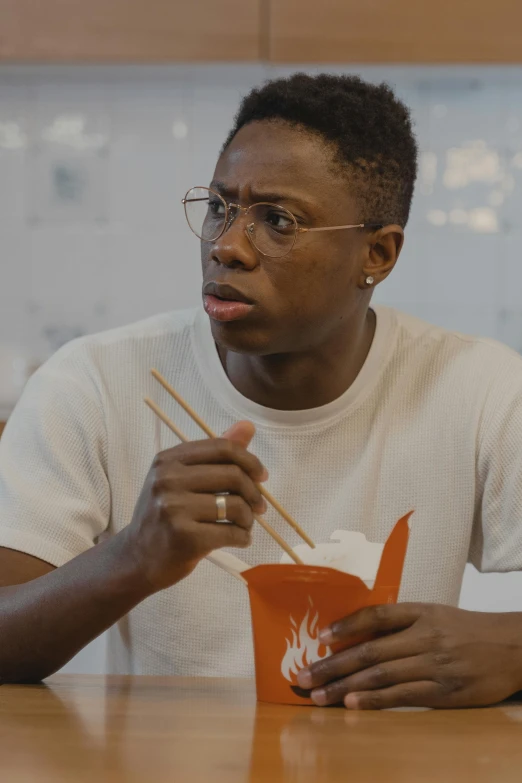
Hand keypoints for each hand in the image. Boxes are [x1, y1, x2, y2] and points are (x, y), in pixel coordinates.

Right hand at [122, 421, 266, 591]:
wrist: (137, 558)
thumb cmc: (165, 516)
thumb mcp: (182, 478)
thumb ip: (215, 453)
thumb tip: (248, 425)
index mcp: (168, 459)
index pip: (221, 448)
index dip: (249, 460)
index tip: (262, 476)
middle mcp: (167, 479)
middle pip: (232, 475)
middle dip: (254, 492)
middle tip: (259, 507)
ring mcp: (173, 508)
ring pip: (235, 505)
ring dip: (249, 518)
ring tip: (245, 525)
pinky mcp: (183, 537)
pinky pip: (231, 532)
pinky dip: (243, 537)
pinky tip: (239, 539)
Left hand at [296, 603, 521, 708]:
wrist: (512, 647)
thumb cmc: (468, 630)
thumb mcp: (435, 615)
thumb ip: (401, 622)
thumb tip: (358, 634)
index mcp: (420, 612)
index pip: (376, 614)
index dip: (346, 625)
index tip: (320, 636)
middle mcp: (424, 636)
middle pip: (369, 649)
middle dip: (332, 664)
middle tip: (304, 676)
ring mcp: (434, 664)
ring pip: (380, 674)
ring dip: (345, 687)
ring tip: (318, 696)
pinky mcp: (444, 692)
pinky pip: (402, 695)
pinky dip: (374, 700)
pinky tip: (352, 705)